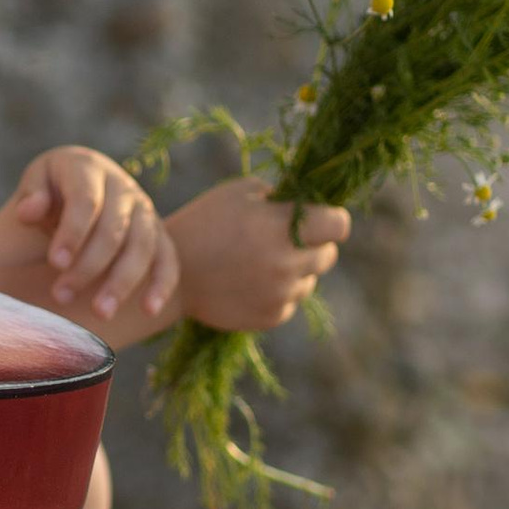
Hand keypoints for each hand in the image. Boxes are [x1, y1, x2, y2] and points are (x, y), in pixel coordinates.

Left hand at [9, 144, 180, 327]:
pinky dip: (162, 285)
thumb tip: (28, 211)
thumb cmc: (53, 189)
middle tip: (61, 296)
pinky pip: (167, 260)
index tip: (56, 263)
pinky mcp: (159, 234)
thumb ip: (32, 195)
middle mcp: (122, 187)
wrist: (85, 183)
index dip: (73, 232)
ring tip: (100, 313)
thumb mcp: (36, 182)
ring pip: (141, 248)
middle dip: (88, 266)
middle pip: (113, 229)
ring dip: (122, 282)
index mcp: (89, 169)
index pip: (86, 201)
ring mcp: (145, 210)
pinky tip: (149, 310)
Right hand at [164, 176, 349, 332]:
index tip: (318, 220)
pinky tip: (248, 282)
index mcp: (283, 226)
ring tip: (257, 263)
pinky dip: (277, 293)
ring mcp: (281, 294)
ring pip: (309, 281)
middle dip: (312, 246)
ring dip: (294, 271)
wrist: (169, 275)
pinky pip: (290, 302)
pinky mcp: (271, 317)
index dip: (331, 220)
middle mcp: (287, 263)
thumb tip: (315, 207)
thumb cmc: (206, 222)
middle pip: (328, 256)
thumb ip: (284, 196)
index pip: (339, 226)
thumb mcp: (241, 192)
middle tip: (281, 240)